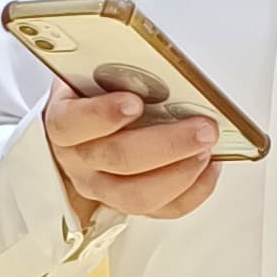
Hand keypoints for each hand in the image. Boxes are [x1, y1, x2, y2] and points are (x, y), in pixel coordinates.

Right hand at [43, 80, 219, 228]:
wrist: (83, 132)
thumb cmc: (94, 99)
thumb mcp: (93, 76)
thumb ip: (116, 72)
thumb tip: (161, 66)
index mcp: (65, 124)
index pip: (74, 123)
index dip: (103, 115)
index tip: (134, 102)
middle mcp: (81, 161)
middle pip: (118, 160)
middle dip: (166, 144)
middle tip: (202, 128)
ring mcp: (104, 188)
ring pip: (138, 195)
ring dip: (181, 173)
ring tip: (207, 148)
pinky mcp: (130, 205)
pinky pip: (163, 210)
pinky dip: (193, 191)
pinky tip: (210, 166)